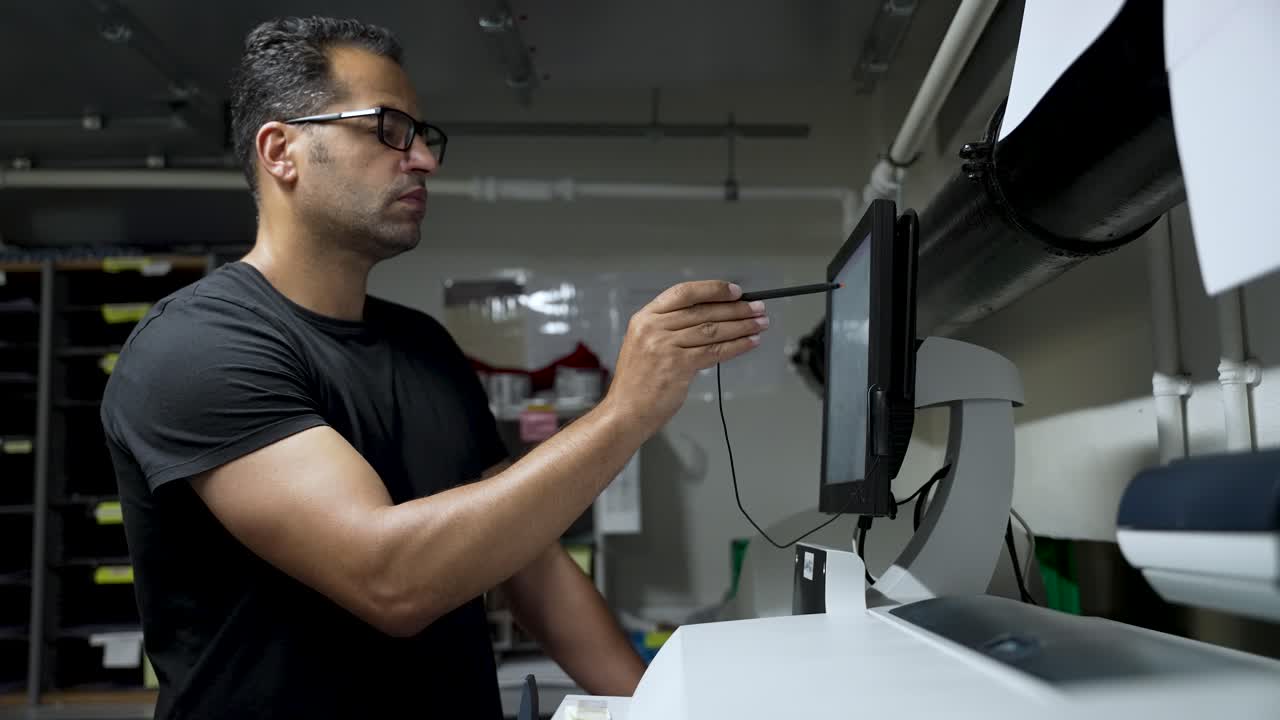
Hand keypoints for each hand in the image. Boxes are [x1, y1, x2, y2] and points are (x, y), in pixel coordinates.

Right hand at [606, 280, 768, 432]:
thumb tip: (713, 318)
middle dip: (736, 309)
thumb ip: (672, 329)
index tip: (735, 291)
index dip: (713, 290)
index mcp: (645, 317)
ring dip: (742, 326)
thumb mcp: (646, 344)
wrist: (626, 411)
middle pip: (704, 311)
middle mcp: (654, 328)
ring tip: (760, 324)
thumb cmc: (638, 382)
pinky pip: (715, 351)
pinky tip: (750, 342)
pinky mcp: (678, 365)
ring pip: (713, 330)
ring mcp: (665, 346)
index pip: (684, 293)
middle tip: (757, 308)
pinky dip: (737, 346)